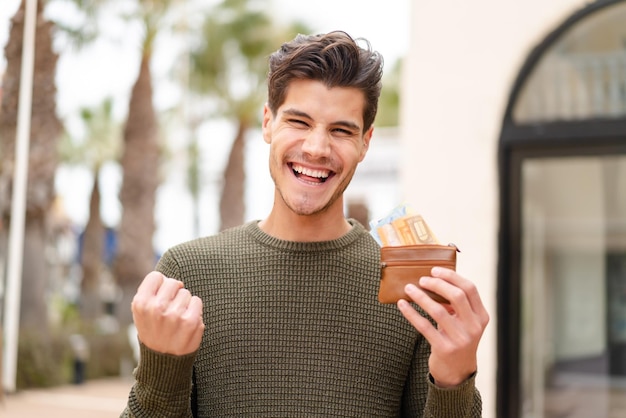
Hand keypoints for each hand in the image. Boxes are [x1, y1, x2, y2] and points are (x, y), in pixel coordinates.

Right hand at [131, 271, 204, 355]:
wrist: (163, 362)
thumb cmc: (153, 333)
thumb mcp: (141, 314)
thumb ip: (151, 293)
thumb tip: (173, 280)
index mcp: (141, 304)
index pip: (156, 276)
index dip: (160, 286)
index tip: (160, 297)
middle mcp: (156, 308)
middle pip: (173, 282)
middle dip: (174, 294)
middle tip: (169, 311)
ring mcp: (174, 315)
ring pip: (186, 293)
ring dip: (184, 304)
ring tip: (176, 320)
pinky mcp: (191, 321)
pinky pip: (197, 301)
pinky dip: (194, 310)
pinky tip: (186, 322)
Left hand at [397, 267, 488, 387]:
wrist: (457, 371)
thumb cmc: (457, 338)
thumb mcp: (463, 321)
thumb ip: (455, 304)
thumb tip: (433, 279)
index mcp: (481, 316)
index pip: (470, 289)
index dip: (452, 276)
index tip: (435, 270)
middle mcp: (474, 327)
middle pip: (456, 296)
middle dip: (437, 284)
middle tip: (422, 280)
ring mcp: (460, 339)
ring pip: (438, 310)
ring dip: (421, 296)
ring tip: (409, 288)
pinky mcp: (444, 349)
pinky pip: (424, 326)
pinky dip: (411, 313)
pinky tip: (402, 304)